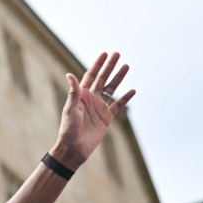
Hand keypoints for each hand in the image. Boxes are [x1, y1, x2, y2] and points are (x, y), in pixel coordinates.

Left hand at [52, 52, 135, 168]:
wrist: (74, 148)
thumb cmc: (69, 129)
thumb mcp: (70, 109)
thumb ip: (73, 92)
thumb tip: (69, 74)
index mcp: (81, 95)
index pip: (91, 75)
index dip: (98, 64)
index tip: (104, 53)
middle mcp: (91, 99)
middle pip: (103, 79)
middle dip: (110, 66)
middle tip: (117, 53)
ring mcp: (100, 107)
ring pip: (112, 89)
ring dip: (119, 78)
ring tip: (127, 66)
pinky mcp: (106, 117)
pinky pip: (118, 105)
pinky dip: (125, 98)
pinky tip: (133, 90)